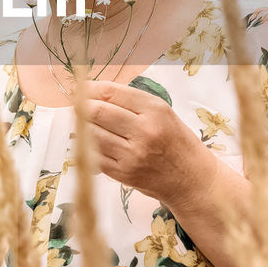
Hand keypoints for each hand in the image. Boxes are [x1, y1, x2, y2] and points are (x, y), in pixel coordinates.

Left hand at [82, 79, 218, 211]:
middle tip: (76, 105)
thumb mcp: (162, 112)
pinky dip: (86, 147)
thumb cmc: (176, 141)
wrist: (191, 179)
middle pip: (97, 111)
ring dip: (81, 126)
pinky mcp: (123, 173)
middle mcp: (143, 131)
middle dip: (81, 106)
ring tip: (82, 122)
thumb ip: (131, 101)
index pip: (111, 92)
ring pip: (91, 134)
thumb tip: (94, 92)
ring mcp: (132, 154)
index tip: (80, 88)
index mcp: (154, 110)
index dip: (90, 88)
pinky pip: (94, 155)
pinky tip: (88, 141)